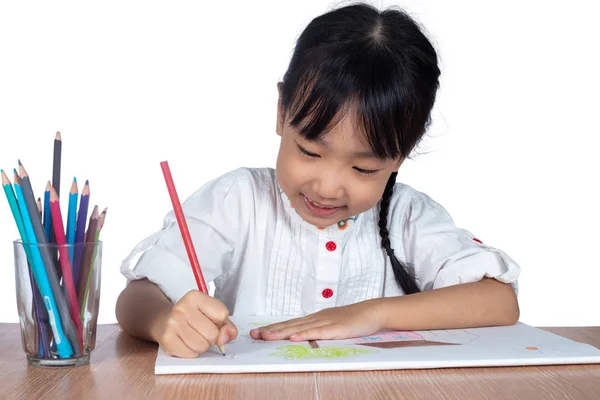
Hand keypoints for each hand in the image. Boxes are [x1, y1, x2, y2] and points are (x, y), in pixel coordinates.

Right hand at [156, 290, 237, 357]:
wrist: (165, 321)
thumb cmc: (193, 318)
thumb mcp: (213, 314)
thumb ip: (227, 326)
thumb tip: (226, 337)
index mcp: (195, 297)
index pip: (222, 314)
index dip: (220, 322)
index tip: (212, 320)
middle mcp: (182, 308)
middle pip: (213, 333)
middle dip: (212, 337)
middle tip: (202, 332)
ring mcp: (173, 323)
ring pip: (202, 346)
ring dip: (202, 346)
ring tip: (194, 337)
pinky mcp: (167, 339)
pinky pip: (191, 354)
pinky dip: (192, 352)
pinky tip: (186, 343)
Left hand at [249, 299, 385, 341]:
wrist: (372, 311)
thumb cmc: (353, 319)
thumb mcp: (331, 324)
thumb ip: (317, 329)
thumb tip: (302, 335)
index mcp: (315, 318)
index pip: (290, 324)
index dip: (274, 328)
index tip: (258, 332)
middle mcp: (317, 318)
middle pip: (290, 325)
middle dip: (271, 330)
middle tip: (254, 334)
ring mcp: (326, 322)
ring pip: (300, 328)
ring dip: (282, 332)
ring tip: (267, 336)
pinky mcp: (336, 329)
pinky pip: (318, 332)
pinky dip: (305, 335)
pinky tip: (294, 337)